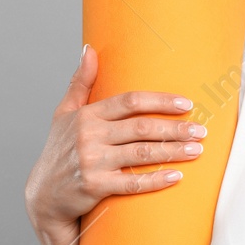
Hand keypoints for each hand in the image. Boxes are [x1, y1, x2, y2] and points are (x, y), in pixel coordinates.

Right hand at [23, 43, 205, 229]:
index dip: (160, 101)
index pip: (129, 101)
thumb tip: (89, 49)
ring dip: (173, 152)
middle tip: (200, 131)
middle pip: (141, 128)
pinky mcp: (95, 187)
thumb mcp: (64, 114)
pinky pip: (132, 184)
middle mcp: (89, 136)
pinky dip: (156, 181)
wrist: (43, 195)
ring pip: (141, 154)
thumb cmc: (60, 150)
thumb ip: (80, 82)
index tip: (186, 104)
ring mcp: (92, 162)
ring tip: (196, 150)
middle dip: (175, 128)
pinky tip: (177, 177)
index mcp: (87, 115)